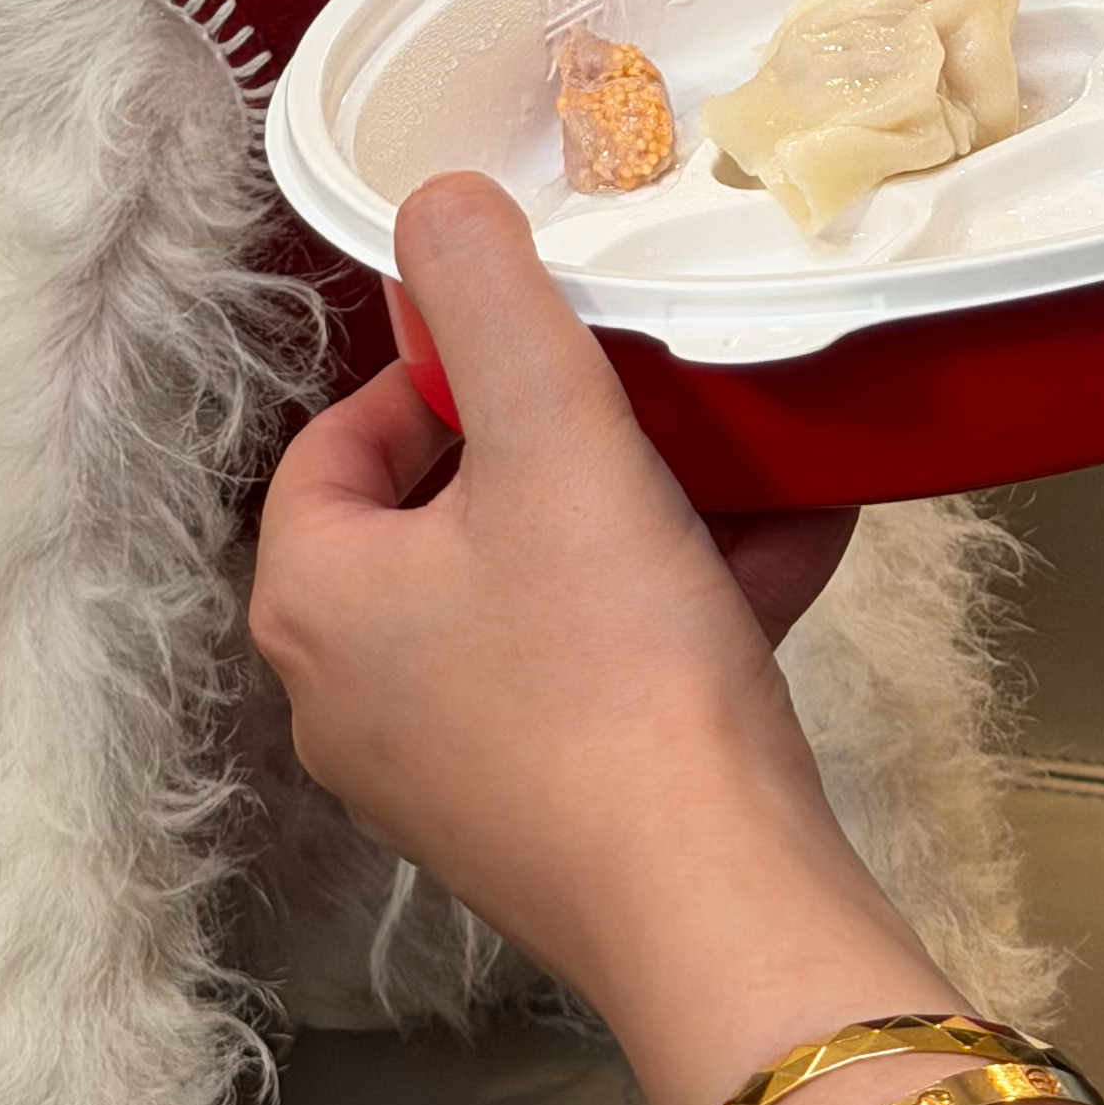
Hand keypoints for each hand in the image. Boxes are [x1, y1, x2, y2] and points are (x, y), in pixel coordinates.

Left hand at [253, 171, 861, 1010]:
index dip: (439, 368)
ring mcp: (447, 773)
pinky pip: (598, 674)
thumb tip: (433, 200)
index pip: (340, 439)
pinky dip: (676, 609)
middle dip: (562, 442)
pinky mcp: (543, 821)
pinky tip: (787, 549)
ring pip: (539, 591)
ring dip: (640, 519)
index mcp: (316, 601)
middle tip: (643, 399)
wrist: (721, 904)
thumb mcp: (554, 432)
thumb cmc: (613, 669)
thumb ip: (489, 296)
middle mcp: (352, 699)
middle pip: (446, 513)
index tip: (540, 345)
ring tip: (735, 464)